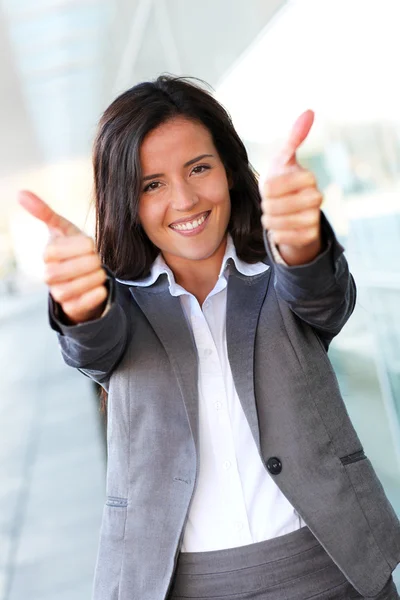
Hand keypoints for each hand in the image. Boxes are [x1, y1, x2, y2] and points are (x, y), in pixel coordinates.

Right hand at [18, 191, 107, 323]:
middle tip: (97, 260)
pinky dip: (94, 296)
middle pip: (58, 273)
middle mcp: (49, 276)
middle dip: (85, 263)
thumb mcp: (63, 229)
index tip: (91, 244)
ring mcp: (59, 294)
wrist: (86, 275)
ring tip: (100, 272)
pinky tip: (102, 288)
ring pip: (68, 291)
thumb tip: (20, 193)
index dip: (77, 246)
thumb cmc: (73, 249)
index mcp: (47, 256)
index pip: (54, 251)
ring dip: (91, 279)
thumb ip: (44, 212)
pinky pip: (78, 306)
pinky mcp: (72, 308)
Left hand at [259, 110, 322, 265]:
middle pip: (277, 205)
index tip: (268, 187)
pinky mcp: (310, 237)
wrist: (290, 214)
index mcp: (308, 178)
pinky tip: (278, 227)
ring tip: (272, 214)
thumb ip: (294, 137)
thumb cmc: (283, 183)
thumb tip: (310, 111)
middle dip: (267, 205)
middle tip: (269, 203)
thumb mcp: (283, 160)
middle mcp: (317, 198)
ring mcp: (315, 218)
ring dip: (269, 219)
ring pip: (280, 222)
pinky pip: (283, 237)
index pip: (279, 184)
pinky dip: (275, 233)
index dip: (270, 187)